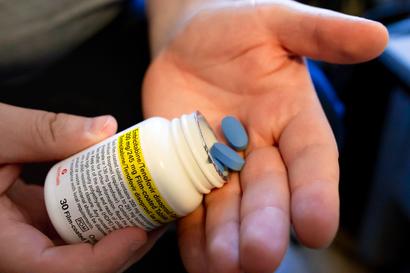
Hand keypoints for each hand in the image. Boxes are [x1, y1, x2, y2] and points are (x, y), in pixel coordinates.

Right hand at [0, 103, 161, 272]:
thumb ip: (45, 130)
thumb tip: (105, 129)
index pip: (53, 269)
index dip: (102, 259)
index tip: (138, 232)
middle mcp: (15, 248)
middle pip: (79, 265)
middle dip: (126, 245)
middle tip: (161, 214)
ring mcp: (28, 237)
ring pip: (81, 249)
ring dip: (122, 230)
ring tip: (154, 204)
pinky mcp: (37, 222)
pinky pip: (76, 227)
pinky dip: (104, 214)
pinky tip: (125, 193)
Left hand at [142, 1, 387, 272]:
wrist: (189, 40)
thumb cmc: (237, 27)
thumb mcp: (279, 21)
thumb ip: (320, 33)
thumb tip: (376, 37)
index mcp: (293, 118)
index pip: (312, 160)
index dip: (317, 192)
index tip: (318, 227)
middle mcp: (262, 149)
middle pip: (269, 192)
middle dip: (265, 224)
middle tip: (260, 257)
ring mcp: (222, 163)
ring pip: (228, 208)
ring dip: (226, 239)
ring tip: (223, 265)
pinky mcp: (187, 168)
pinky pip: (191, 205)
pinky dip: (191, 232)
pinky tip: (196, 258)